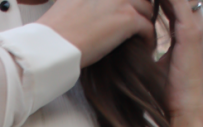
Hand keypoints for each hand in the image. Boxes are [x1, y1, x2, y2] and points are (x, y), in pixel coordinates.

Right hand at [37, 0, 155, 67]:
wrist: (54, 45)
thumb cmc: (55, 30)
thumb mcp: (68, 2)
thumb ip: (84, 1)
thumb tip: (86, 10)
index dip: (126, 2)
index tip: (123, 13)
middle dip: (139, 7)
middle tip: (136, 24)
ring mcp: (121, 1)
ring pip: (146, 8)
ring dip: (145, 22)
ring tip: (141, 36)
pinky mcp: (128, 19)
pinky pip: (148, 27)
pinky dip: (148, 39)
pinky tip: (144, 47)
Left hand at [156, 0, 202, 126]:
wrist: (185, 111)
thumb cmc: (168, 94)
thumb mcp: (153, 65)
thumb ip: (145, 50)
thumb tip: (125, 43)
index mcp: (185, 30)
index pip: (171, 2)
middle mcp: (192, 24)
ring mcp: (194, 26)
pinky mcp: (191, 33)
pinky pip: (178, 2)